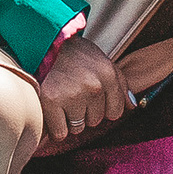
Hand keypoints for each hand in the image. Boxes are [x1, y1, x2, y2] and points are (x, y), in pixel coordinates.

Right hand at [35, 34, 126, 148]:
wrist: (39, 41)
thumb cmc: (71, 52)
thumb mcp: (100, 59)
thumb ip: (119, 82)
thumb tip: (133, 106)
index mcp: (107, 73)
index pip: (114, 112)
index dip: (101, 106)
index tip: (88, 94)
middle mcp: (93, 85)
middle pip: (95, 121)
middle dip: (83, 111)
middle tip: (70, 91)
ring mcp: (72, 95)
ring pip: (77, 128)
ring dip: (68, 118)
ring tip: (60, 97)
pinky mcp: (51, 102)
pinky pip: (60, 133)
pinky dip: (54, 125)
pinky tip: (50, 108)